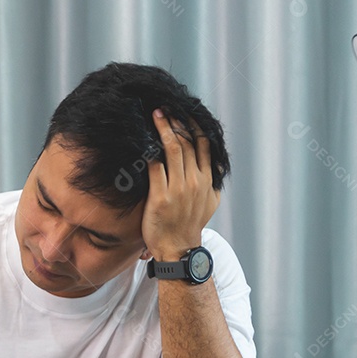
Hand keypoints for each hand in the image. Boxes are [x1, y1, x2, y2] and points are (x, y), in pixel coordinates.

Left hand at [141, 109, 220, 260]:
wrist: (178, 249)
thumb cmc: (189, 225)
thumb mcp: (209, 203)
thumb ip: (211, 182)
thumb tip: (213, 166)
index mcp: (206, 181)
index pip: (203, 145)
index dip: (194, 126)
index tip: (184, 112)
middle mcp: (195, 182)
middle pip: (186, 143)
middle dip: (175, 122)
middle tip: (164, 108)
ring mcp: (178, 189)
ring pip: (172, 149)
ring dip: (163, 128)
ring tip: (155, 115)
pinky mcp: (160, 196)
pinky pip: (154, 166)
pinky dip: (149, 150)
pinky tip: (142, 139)